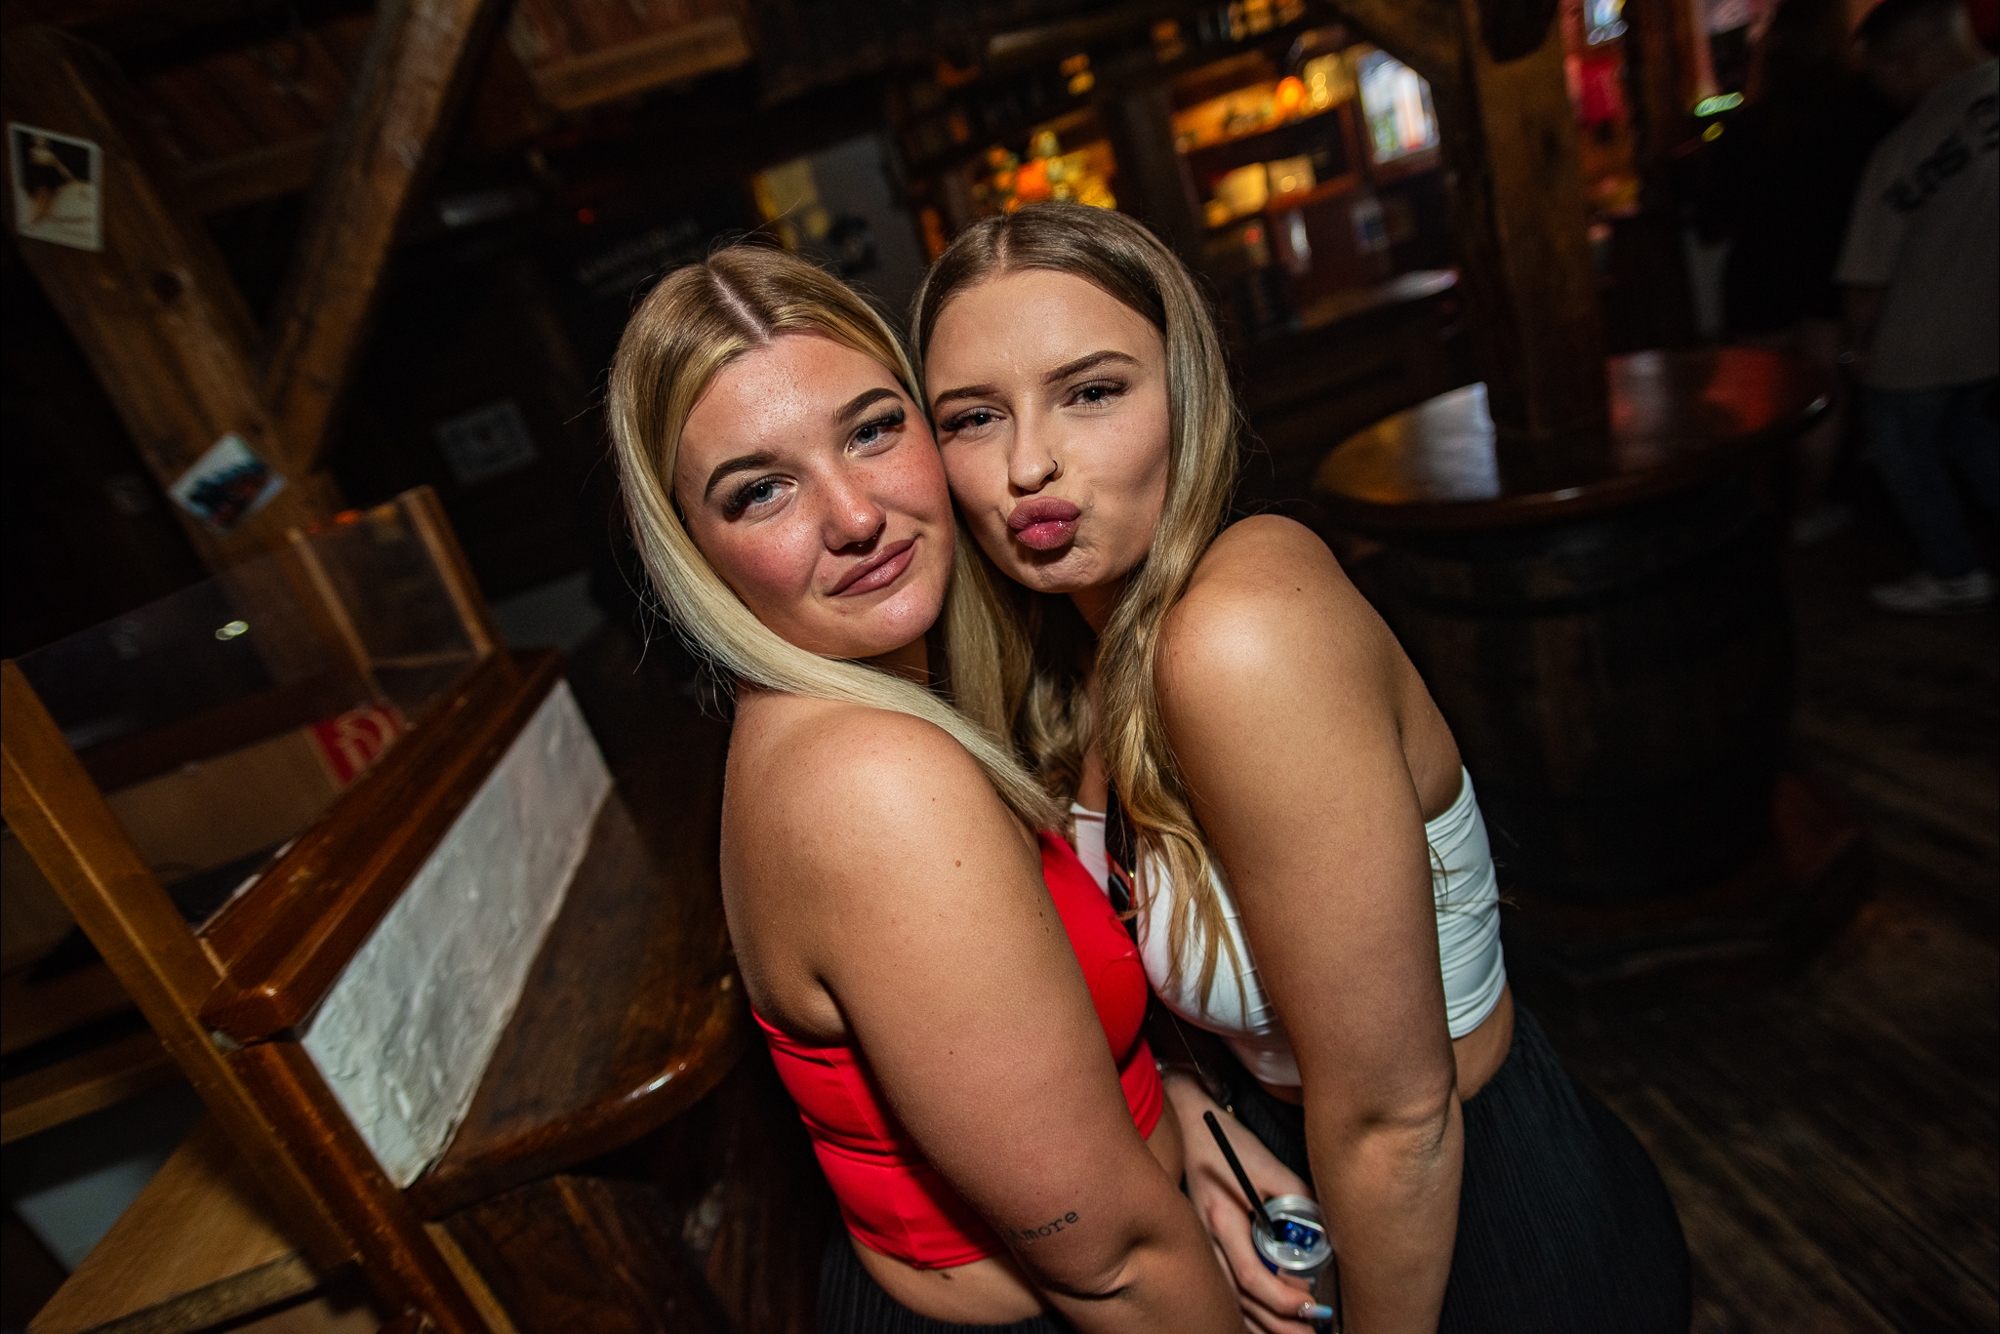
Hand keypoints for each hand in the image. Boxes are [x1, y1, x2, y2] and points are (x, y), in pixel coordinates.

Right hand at [1163, 1073, 1326, 1332]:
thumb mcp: (1265, 1162)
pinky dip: (1241, 1308)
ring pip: (1227, 1298)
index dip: (1280, 1297)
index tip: (1309, 1306)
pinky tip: (1259, 1320)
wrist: (1184, 1120)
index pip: (1249, 1275)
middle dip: (1275, 1323)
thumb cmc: (1224, 1139)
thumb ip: (1294, 1195)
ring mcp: (1199, 1242)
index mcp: (1220, 1218)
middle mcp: (1205, 1237)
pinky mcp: (1200, 1240)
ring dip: (1259, 1322)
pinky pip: (1221, 1286)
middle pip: (1237, 1299)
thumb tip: (1321, 1229)